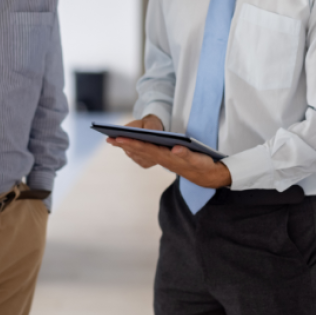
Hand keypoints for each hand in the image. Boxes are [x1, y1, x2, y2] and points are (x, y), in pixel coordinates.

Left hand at [108, 115, 164, 167]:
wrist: (166, 139)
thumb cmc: (158, 127)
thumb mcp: (156, 124)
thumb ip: (153, 127)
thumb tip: (146, 132)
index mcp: (160, 151)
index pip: (142, 146)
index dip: (129, 142)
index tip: (118, 139)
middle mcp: (154, 159)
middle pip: (134, 150)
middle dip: (121, 144)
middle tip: (109, 139)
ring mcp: (148, 162)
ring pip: (132, 154)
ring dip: (122, 147)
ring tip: (111, 140)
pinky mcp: (145, 164)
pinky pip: (133, 156)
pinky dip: (127, 150)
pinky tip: (119, 144)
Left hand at [108, 137, 231, 187]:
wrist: (207, 175)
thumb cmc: (202, 164)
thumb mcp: (197, 158)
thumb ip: (186, 154)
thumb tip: (175, 148)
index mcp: (167, 157)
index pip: (145, 148)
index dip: (132, 143)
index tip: (119, 139)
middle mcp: (162, 159)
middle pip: (139, 150)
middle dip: (124, 145)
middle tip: (108, 139)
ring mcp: (162, 160)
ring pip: (141, 153)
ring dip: (127, 147)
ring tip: (114, 141)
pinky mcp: (164, 159)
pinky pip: (146, 153)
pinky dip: (136, 149)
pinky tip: (130, 146)